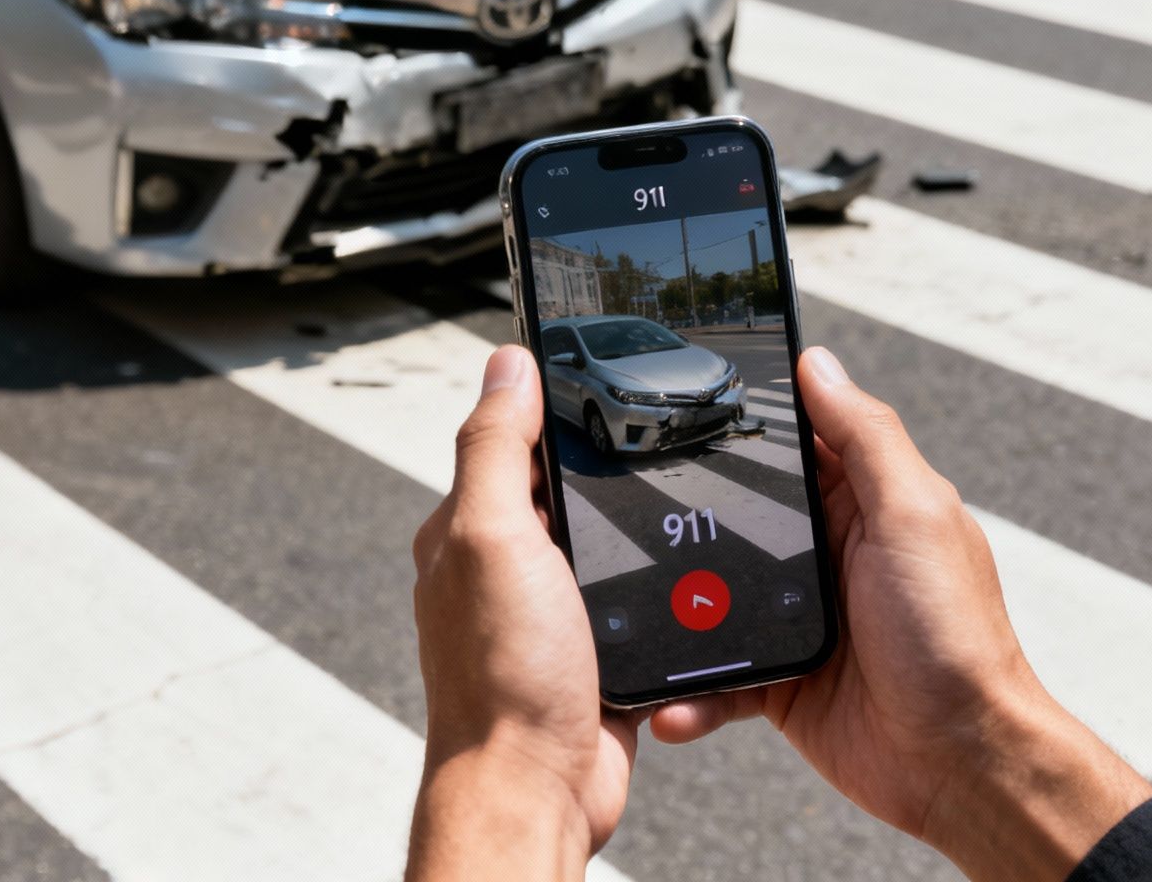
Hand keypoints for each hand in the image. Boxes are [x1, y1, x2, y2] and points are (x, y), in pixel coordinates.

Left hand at [408, 346, 637, 880]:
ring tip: (682, 502)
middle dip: (611, 469)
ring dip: (641, 528)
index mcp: (467, 530)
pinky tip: (684, 575)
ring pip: (608, 541)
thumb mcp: (493, 537)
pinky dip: (659, 588)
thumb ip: (495, 448)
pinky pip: (636, 598)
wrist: (540, 788)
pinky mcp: (596, 650)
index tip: (608, 373)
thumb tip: (508, 363)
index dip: (555, 405)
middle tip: (664, 442)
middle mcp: (504, 566)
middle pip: (568, 487)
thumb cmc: (503, 676)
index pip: (510, 439)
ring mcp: (551, 610)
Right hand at [650, 348, 1151, 881]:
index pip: (796, 441)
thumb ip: (867, 438)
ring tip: (630, 616)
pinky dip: (690, 694)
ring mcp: (797, 618)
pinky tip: (671, 703)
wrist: (959, 764)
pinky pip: (716, 677)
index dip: (745, 419)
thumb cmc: (955, 639)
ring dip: (674, 613)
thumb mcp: (913, 518)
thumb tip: (819, 362)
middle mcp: (827, 554)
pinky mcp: (779, 680)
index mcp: (864, 503)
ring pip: (710, 598)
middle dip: (685, 516)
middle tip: (622, 508)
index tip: (679, 399)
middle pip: (737, 516)